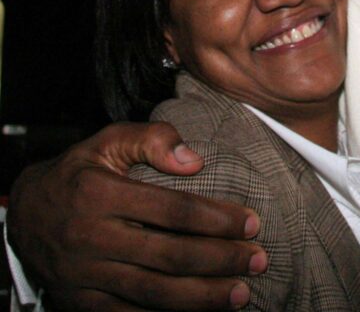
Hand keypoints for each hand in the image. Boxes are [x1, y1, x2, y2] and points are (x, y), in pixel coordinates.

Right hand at [7, 121, 267, 309]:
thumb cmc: (79, 173)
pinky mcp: (82, 302)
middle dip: (220, 261)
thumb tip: (194, 159)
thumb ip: (152, 140)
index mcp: (102, 195)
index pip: (173, 210)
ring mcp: (86, 276)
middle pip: (170, 255)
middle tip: (258, 260)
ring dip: (202, 297)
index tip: (250, 222)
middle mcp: (94, 239)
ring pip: (154, 292)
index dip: (216, 219)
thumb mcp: (108, 141)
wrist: (25, 215)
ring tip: (240, 293)